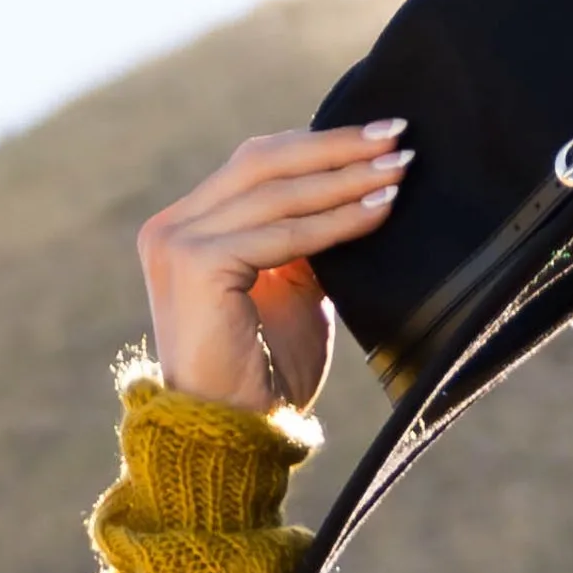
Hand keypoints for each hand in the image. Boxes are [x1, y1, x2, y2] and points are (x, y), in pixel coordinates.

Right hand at [136, 125, 406, 410]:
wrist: (231, 439)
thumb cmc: (264, 379)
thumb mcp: (289, 295)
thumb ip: (303, 244)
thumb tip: (352, 192)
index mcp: (187, 227)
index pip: (257, 166)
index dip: (318, 146)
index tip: (378, 136)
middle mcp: (173, 226)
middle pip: (264, 161)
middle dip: (336, 147)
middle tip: (397, 133)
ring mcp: (179, 241)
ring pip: (278, 192)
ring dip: (345, 179)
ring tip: (399, 170)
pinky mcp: (195, 264)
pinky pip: (284, 235)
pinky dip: (337, 222)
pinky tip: (379, 211)